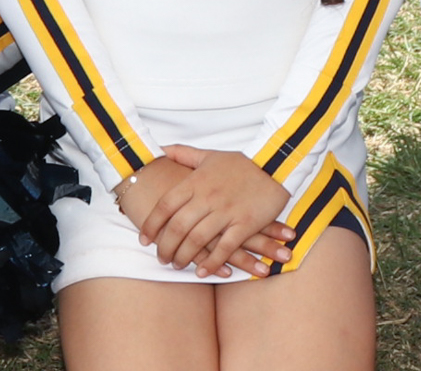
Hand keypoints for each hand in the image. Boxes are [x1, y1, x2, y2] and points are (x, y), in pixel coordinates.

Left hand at [133, 146, 291, 276]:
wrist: (276, 164)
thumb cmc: (242, 164)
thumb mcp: (210, 155)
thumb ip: (184, 154)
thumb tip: (161, 149)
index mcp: (197, 181)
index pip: (166, 205)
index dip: (152, 224)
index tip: (144, 239)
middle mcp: (208, 197)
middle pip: (178, 227)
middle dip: (165, 246)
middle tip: (161, 258)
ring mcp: (226, 211)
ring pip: (197, 240)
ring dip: (184, 257)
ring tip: (177, 265)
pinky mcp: (245, 223)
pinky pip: (224, 248)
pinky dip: (212, 262)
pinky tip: (203, 272)